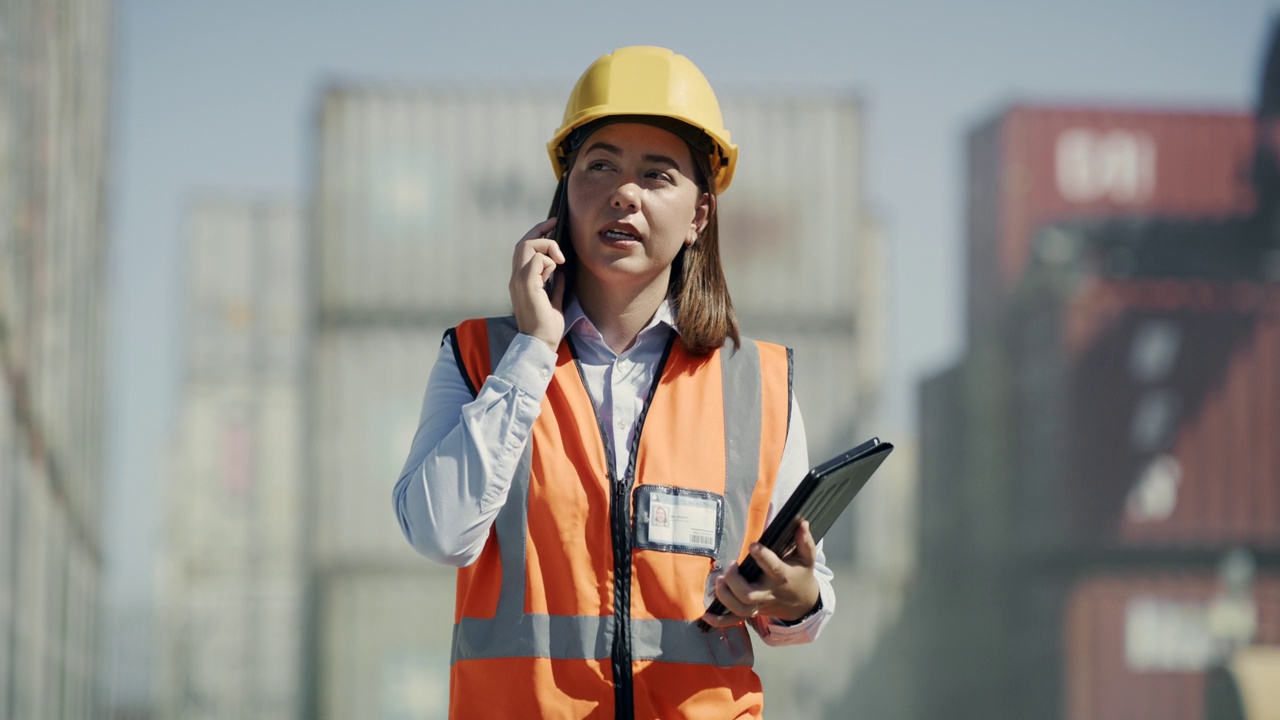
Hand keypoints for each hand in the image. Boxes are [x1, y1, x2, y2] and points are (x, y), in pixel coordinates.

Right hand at [509, 218, 565, 350]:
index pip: (524, 250)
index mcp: (520, 281)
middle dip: (540, 230)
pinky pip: (536, 260)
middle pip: (523, 243)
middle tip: (555, 223)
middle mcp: (516, 278)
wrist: (540, 343)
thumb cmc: (546, 327)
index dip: (537, 235)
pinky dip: (548, 262)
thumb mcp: (554, 301)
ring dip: (547, 247)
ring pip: (528, 247)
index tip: (553, 225)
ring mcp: (519, 281)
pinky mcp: (527, 285)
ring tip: (560, 261)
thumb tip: (562, 273)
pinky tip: (556, 271)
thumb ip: (555, 286)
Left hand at [700, 519, 820, 627]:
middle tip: (731, 566)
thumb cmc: (801, 575)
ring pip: (739, 609)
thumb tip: (801, 523)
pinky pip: (734, 620)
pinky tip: (707, 615)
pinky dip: (719, 621)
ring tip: (720, 580)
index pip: (773, 568)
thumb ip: (804, 542)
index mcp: (783, 576)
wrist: (803, 603)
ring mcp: (759, 605)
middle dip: (735, 582)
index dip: (763, 557)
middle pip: (749, 595)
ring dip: (725, 597)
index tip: (752, 546)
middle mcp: (769, 593)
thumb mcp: (807, 558)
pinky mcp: (752, 612)